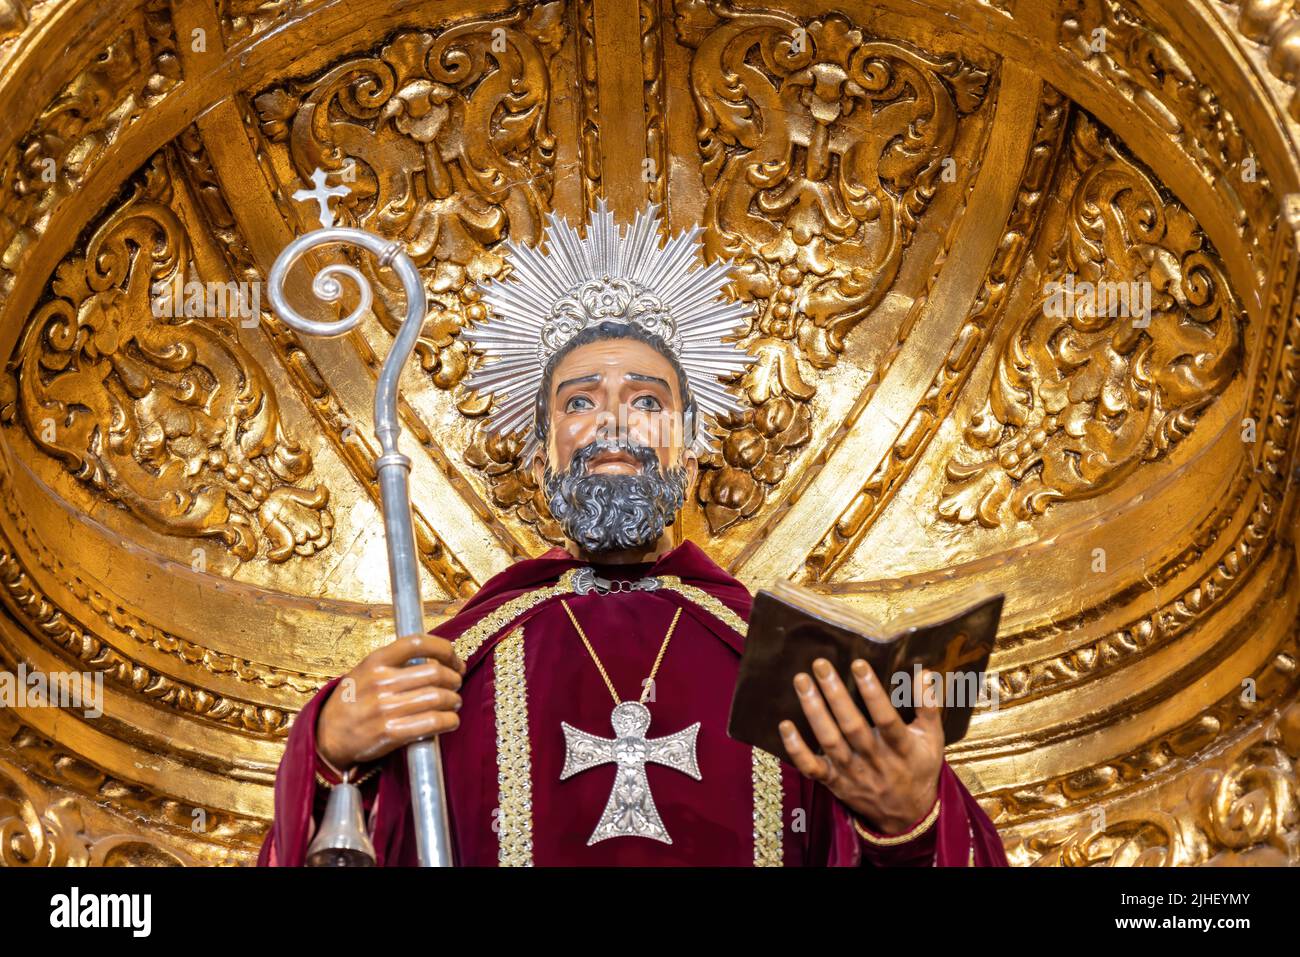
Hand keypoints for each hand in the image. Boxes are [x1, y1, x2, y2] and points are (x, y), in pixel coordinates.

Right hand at [316, 634, 465, 770]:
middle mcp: (380, 682)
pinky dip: (449, 721)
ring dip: (454, 700)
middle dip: (454, 678)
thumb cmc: (353, 701)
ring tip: (454, 702)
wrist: (327, 736)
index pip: (417, 642)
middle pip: (435, 672)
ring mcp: (384, 708)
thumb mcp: (365, 671)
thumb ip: (395, 662)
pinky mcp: (390, 733)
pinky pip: (432, 723)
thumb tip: (437, 657)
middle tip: (456, 683)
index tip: (455, 659)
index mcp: (375, 661)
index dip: (444, 649)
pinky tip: (450, 721)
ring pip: (438, 698)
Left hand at [780, 658, 943, 833]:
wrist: (908, 816)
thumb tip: (923, 672)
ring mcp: (853, 773)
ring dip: (814, 711)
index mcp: (902, 748)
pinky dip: (796, 749)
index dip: (873, 693)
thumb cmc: (919, 767)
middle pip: (852, 727)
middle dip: (835, 694)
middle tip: (820, 664)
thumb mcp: (933, 739)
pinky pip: (812, 768)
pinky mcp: (835, 783)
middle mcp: (875, 761)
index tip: (858, 664)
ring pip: (830, 742)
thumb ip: (928, 706)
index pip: (887, 718)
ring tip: (802, 681)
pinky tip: (784, 725)